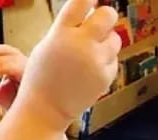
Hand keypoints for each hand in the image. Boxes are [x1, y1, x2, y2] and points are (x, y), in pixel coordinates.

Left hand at [0, 39, 26, 108]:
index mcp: (16, 66)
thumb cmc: (22, 105)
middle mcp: (24, 65)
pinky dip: (5, 67)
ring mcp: (30, 69)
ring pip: (13, 55)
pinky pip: (19, 67)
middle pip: (7, 50)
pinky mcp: (33, 76)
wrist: (32, 119)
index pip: (1, 51)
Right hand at [16, 0, 120, 128]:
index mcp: (61, 34)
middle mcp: (80, 45)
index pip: (82, 1)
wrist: (45, 111)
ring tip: (88, 56)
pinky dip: (104, 63)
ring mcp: (95, 62)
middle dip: (105, 16)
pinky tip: (88, 72)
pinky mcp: (106, 77)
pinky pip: (113, 60)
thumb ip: (66, 29)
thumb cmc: (41, 79)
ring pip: (115, 38)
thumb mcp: (46, 46)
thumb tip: (89, 12)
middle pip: (108, 14)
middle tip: (97, 25)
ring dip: (105, 42)